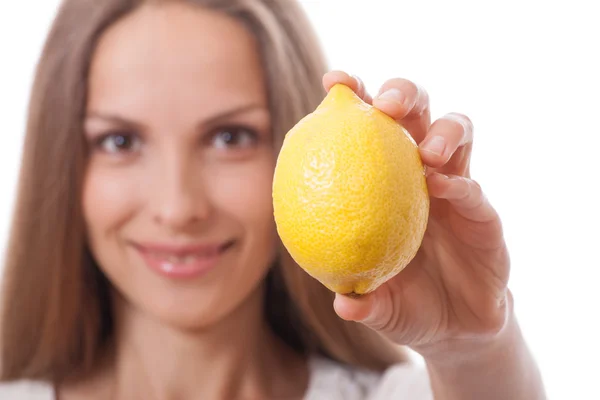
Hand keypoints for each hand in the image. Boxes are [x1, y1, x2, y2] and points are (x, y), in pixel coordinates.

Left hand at [322, 71, 510, 357]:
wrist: (454, 328)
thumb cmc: (405, 303)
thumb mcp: (379, 304)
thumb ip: (363, 300)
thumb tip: (341, 303)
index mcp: (384, 181)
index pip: (369, 128)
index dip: (355, 98)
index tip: (334, 82)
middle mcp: (420, 174)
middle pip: (417, 114)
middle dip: (404, 94)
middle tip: (385, 104)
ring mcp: (455, 189)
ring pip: (458, 134)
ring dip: (444, 132)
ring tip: (428, 150)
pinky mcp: (484, 214)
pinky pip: (475, 190)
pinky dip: (461, 184)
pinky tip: (444, 187)